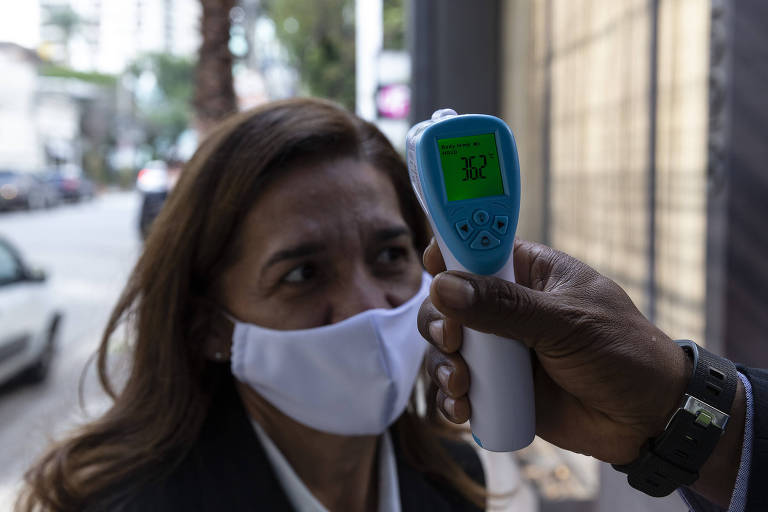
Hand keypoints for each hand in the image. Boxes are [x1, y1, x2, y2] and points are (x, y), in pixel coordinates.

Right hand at [418, 238, 691, 464]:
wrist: (648, 420)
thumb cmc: (622, 353)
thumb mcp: (566, 322)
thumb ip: (504, 305)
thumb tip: (444, 286)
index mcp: (527, 272)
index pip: (476, 248)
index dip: (449, 252)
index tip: (433, 267)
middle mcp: (506, 306)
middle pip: (447, 301)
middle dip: (439, 322)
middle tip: (451, 341)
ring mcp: (499, 348)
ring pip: (445, 346)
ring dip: (442, 365)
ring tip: (461, 386)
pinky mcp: (497, 386)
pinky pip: (459, 386)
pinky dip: (451, 397)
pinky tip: (463, 408)